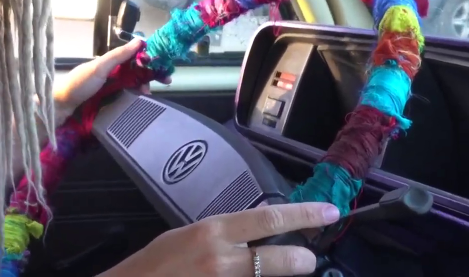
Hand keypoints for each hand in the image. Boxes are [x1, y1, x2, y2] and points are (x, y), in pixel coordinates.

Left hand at [53, 38, 170, 124]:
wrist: (59, 107)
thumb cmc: (78, 85)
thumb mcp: (99, 67)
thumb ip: (118, 55)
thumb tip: (140, 41)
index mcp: (108, 62)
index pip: (134, 58)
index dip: (149, 60)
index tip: (164, 65)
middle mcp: (110, 73)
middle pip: (135, 71)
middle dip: (151, 75)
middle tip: (166, 82)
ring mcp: (108, 88)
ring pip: (132, 85)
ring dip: (143, 87)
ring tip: (149, 95)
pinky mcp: (106, 102)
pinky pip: (125, 97)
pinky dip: (134, 98)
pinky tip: (140, 102)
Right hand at [104, 202, 340, 275]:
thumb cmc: (154, 265)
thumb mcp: (185, 237)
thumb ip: (221, 234)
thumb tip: (257, 229)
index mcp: (212, 232)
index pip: (268, 220)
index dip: (304, 215)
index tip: (329, 212)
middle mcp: (222, 258)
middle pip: (279, 259)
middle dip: (302, 260)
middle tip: (308, 259)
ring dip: (279, 274)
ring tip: (288, 269)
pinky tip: (251, 276)